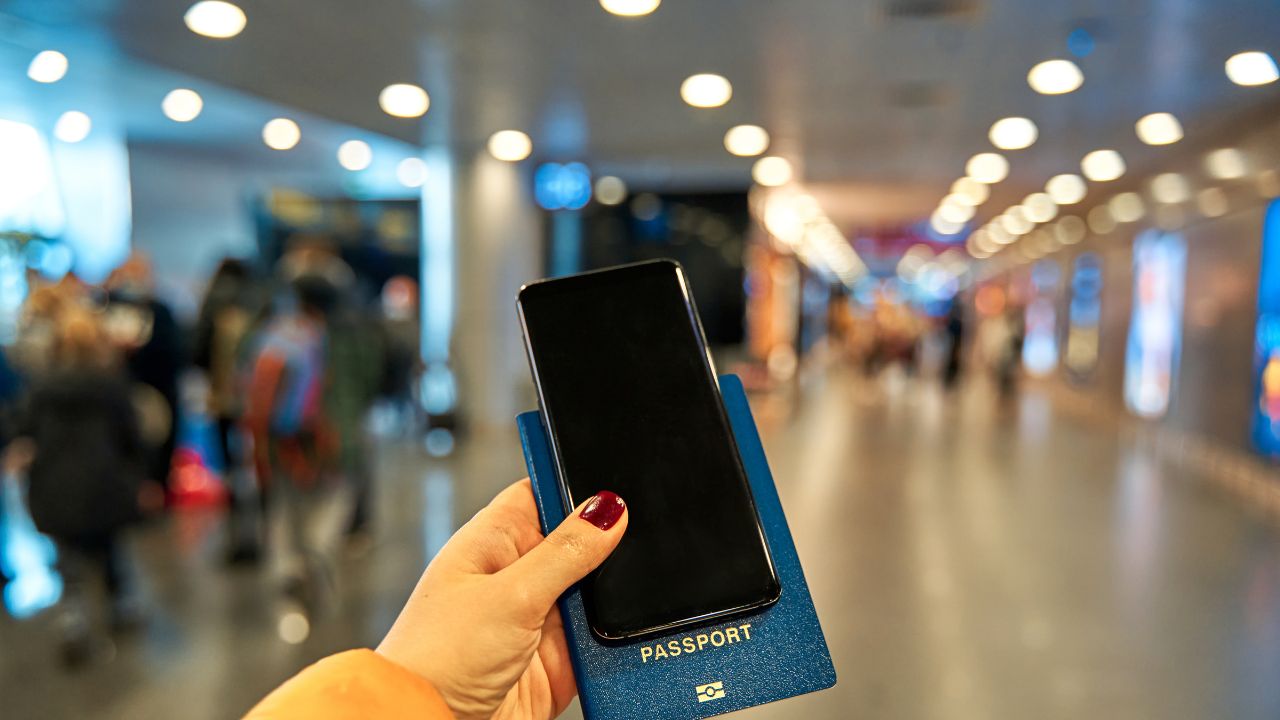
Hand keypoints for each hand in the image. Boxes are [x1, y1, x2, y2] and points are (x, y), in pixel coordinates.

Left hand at [377, 479, 627, 719]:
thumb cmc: (435, 660)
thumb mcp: (510, 594)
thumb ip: (565, 552)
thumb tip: (608, 508)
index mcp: (493, 540)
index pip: (542, 491)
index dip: (575, 482)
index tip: (615, 480)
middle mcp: (518, 574)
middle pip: (579, 540)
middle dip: (605, 544)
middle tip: (626, 546)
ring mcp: (540, 616)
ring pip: (597, 590)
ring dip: (611, 596)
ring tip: (613, 600)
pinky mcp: (559, 657)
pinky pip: (602, 638)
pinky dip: (616, 637)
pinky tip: (620, 633)